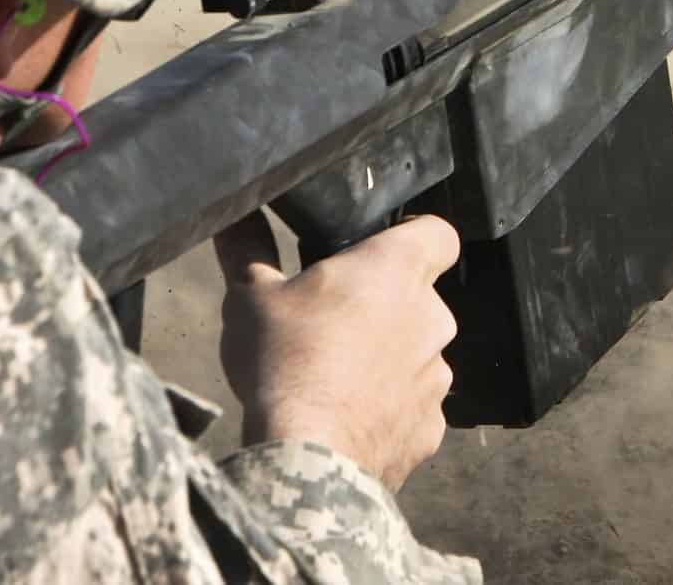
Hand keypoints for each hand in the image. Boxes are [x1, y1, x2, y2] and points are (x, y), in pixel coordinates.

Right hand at [214, 213, 460, 490]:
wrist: (305, 457)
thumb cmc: (283, 361)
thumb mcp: (251, 295)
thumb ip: (248, 248)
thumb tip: (234, 216)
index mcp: (398, 270)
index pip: (438, 233)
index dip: (414, 238)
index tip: (381, 251)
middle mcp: (432, 317)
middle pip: (419, 299)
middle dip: (385, 308)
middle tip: (333, 324)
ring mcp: (436, 377)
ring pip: (417, 356)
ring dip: (387, 361)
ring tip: (335, 380)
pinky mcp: (430, 429)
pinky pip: (412, 409)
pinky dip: (387, 412)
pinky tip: (347, 421)